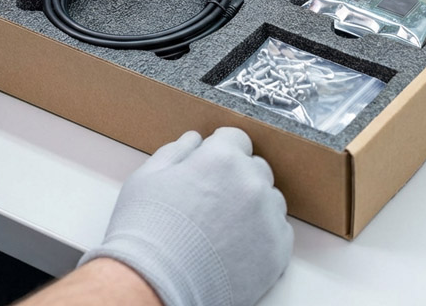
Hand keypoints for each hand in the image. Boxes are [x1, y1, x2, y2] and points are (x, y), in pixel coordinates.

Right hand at [80, 127, 293, 305]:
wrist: (152, 286)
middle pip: (255, 167)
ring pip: (270, 199)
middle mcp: (251, 182)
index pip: (235, 138)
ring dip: (253, 206)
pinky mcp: (277, 251)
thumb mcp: (148, 176)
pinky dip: (263, 236)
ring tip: (224, 228)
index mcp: (222, 158)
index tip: (209, 167)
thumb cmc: (145, 231)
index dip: (219, 151)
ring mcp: (267, 217)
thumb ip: (177, 150)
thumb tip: (195, 140)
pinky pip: (279, 231)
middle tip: (213, 201)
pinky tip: (237, 247)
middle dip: (237, 177)